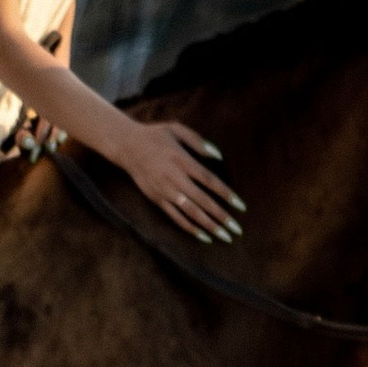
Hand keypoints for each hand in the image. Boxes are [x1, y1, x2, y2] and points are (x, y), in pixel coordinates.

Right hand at [122, 121, 244, 244]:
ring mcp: (165, 191)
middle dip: (221, 217)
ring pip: (190, 213)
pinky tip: (203, 236)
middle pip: (203, 201)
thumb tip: (218, 157)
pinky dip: (189, 228)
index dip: (226, 194)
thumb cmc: (155, 135)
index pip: (210, 181)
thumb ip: (198, 141)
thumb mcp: (177, 129)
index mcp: (182, 160)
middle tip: (237, 230)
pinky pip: (175, 217)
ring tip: (224, 237)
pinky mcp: (156, 199)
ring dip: (209, 226)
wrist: (126, 145)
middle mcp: (175, 178)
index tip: (241, 207)